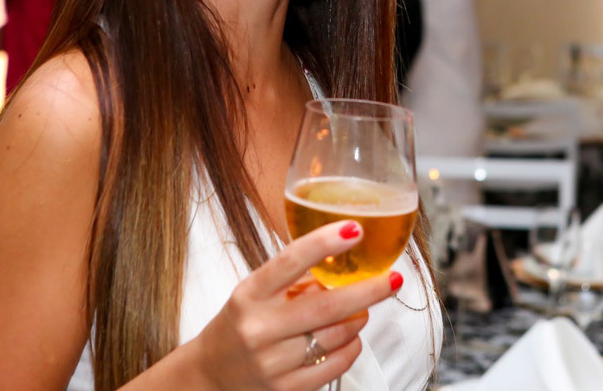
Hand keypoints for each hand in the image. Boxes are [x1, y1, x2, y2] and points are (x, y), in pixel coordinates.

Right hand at [192, 220, 401, 390]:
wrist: (210, 376)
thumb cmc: (240, 325)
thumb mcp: (254, 294)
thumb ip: (293, 280)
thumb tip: (341, 263)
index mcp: (249, 295)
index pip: (289, 261)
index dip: (323, 243)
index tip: (354, 229)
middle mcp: (259, 328)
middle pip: (326, 306)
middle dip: (367, 291)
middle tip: (392, 279)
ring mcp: (272, 362)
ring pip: (335, 336)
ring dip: (358, 319)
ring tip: (363, 310)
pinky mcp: (285, 389)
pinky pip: (334, 366)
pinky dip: (350, 348)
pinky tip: (350, 337)